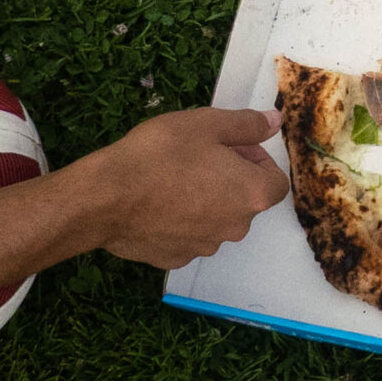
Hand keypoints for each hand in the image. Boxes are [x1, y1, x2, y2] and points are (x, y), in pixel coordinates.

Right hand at [68, 106, 289, 267]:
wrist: (105, 197)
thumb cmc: (160, 154)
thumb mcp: (206, 124)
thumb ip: (247, 124)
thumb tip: (276, 122)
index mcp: (252, 195)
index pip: (275, 180)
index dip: (256, 160)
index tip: (229, 147)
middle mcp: (236, 228)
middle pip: (245, 200)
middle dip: (229, 178)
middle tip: (196, 157)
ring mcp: (204, 247)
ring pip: (215, 219)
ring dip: (204, 200)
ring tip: (171, 179)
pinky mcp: (174, 258)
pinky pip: (187, 235)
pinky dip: (179, 220)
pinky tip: (154, 203)